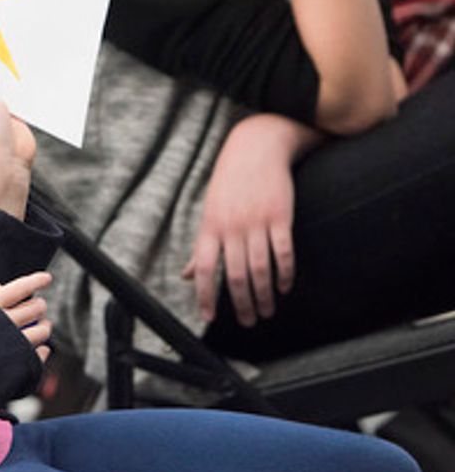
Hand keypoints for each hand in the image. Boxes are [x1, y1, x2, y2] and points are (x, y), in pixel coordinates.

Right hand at [0, 271, 52, 363]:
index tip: (47, 278)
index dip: (35, 281)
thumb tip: (0, 288)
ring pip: (41, 331)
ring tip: (43, 328)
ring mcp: (15, 345)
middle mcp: (4, 323)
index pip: (18, 288)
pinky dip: (41, 351)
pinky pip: (40, 354)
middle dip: (40, 306)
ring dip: (45, 328)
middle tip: (40, 307)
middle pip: (34, 308)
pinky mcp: (21, 366)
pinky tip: (40, 350)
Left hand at [182, 115, 312, 325]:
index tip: (209, 317)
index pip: (204, 268)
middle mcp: (232, 227)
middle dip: (241, 303)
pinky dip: (285, 273)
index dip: (205, 295)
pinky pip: (284, 252)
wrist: (255, 149)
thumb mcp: (209, 213)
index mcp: (210, 228)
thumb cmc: (229, 185)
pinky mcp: (280, 216)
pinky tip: (284, 287)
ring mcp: (256, 222)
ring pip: (260, 268)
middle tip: (248, 322)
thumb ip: (200, 247)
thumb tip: (187, 274)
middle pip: (236, 275)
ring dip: (264, 295)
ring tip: (266, 311)